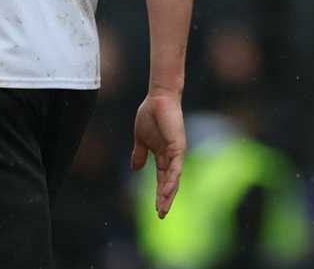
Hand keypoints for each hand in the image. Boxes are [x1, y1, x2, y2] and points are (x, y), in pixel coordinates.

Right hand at [132, 90, 186, 218]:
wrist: (158, 99)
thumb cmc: (150, 115)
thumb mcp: (141, 139)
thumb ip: (139, 154)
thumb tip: (135, 169)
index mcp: (161, 155)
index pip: (161, 179)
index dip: (158, 194)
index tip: (156, 209)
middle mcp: (171, 157)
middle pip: (169, 183)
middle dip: (165, 199)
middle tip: (161, 215)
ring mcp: (176, 152)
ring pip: (173, 178)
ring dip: (168, 193)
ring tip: (163, 207)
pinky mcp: (178, 146)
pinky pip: (176, 166)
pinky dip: (172, 179)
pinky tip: (168, 190)